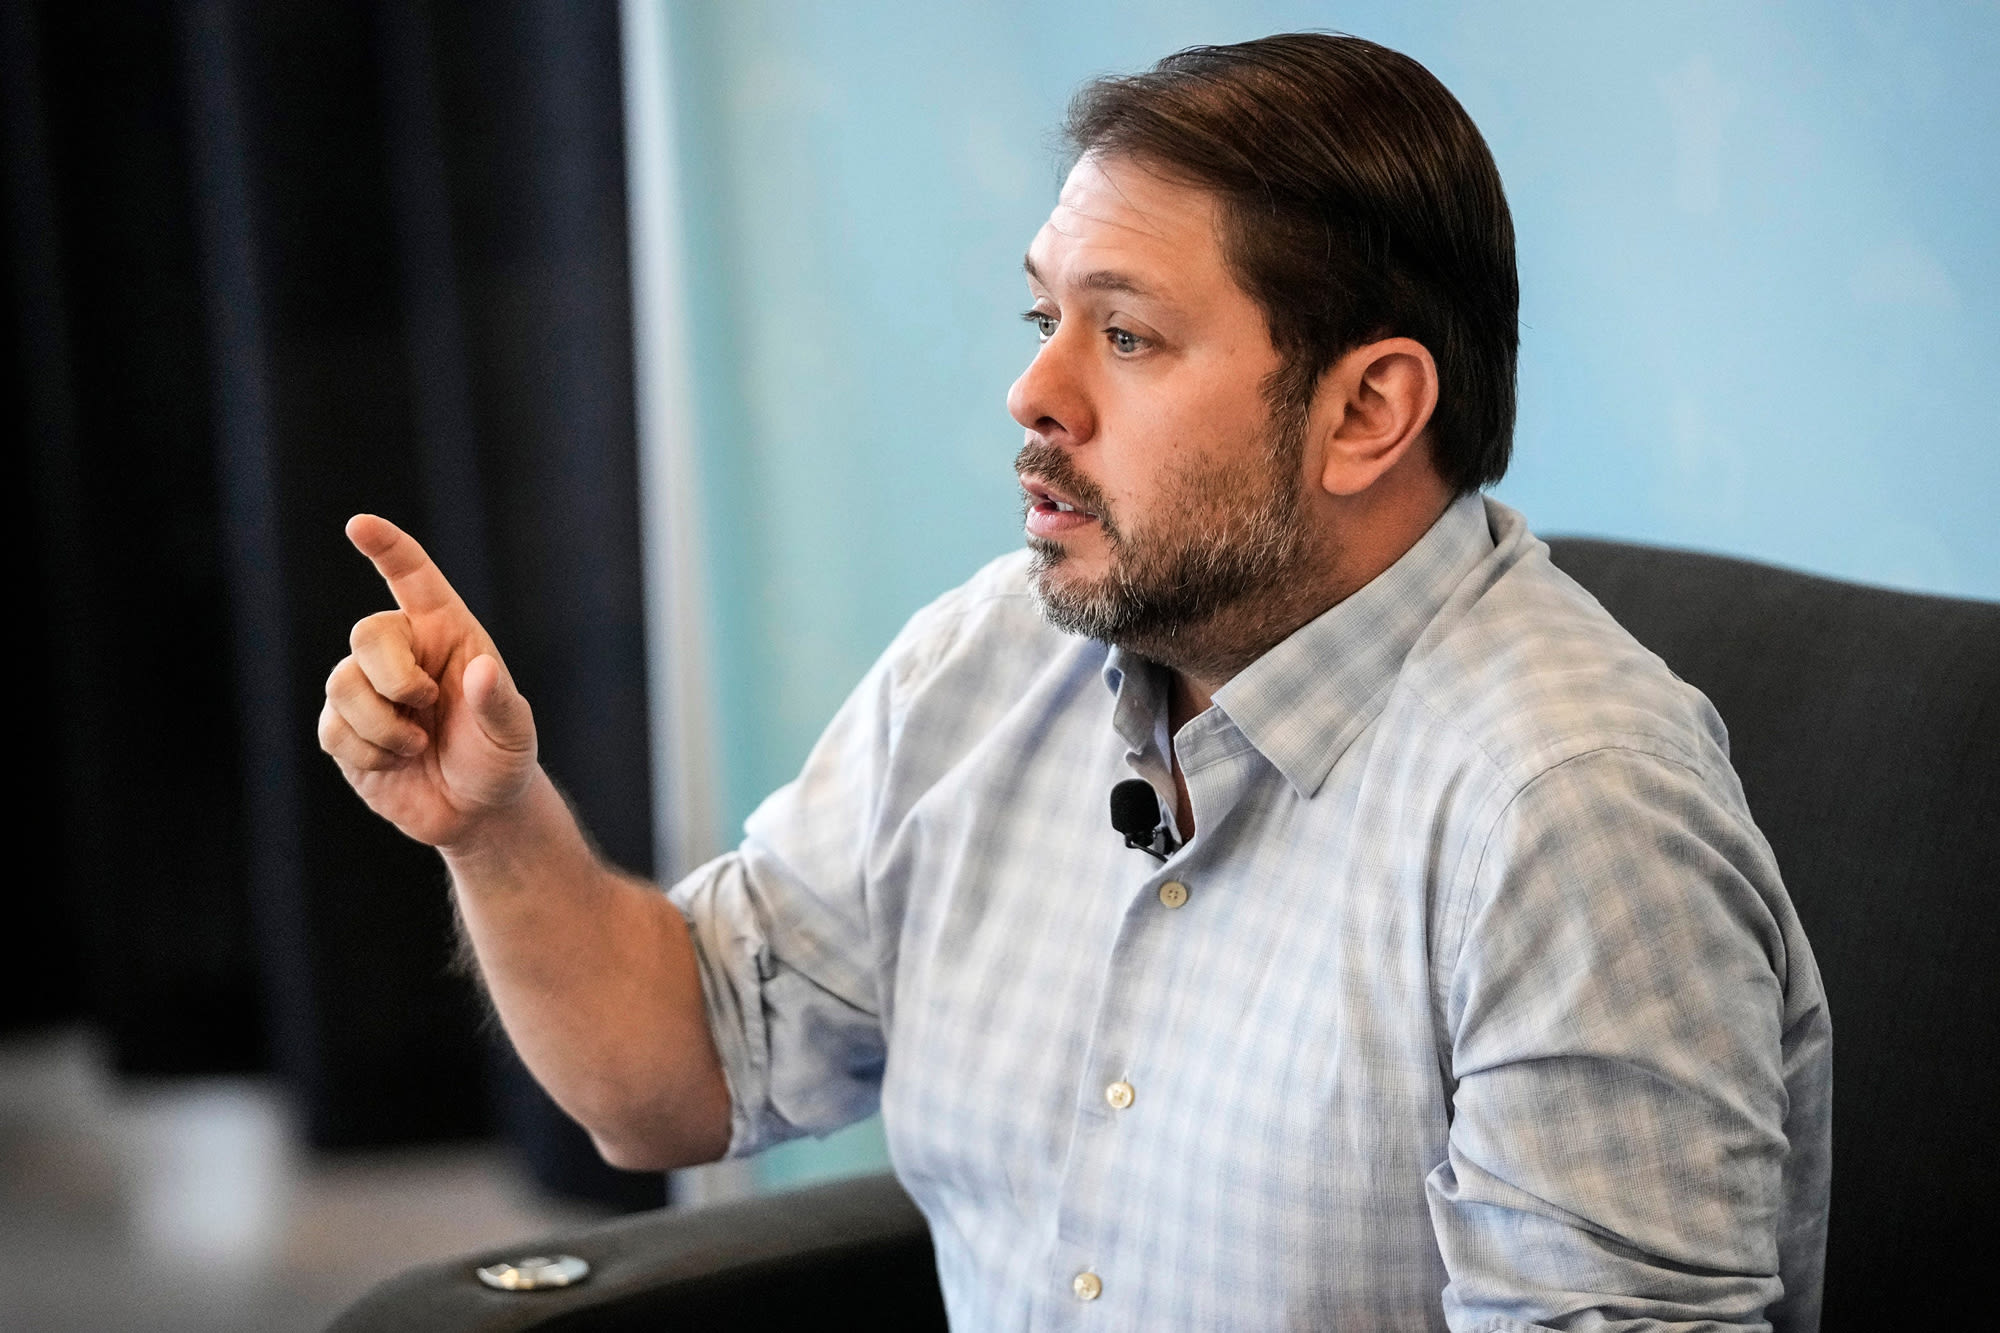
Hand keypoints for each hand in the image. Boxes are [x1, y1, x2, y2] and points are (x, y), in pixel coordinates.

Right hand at [319, 515, 537, 847]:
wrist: (474, 811)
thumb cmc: (499, 758)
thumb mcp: (513, 732)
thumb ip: (498, 702)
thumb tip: (480, 670)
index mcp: (446, 633)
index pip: (413, 579)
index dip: (388, 548)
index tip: (361, 525)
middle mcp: (403, 653)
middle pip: (367, 635)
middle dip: (393, 676)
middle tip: (424, 705)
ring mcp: (368, 689)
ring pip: (343, 685)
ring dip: (383, 726)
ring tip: (417, 746)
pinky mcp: (343, 729)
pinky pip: (333, 729)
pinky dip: (368, 753)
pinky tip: (395, 763)